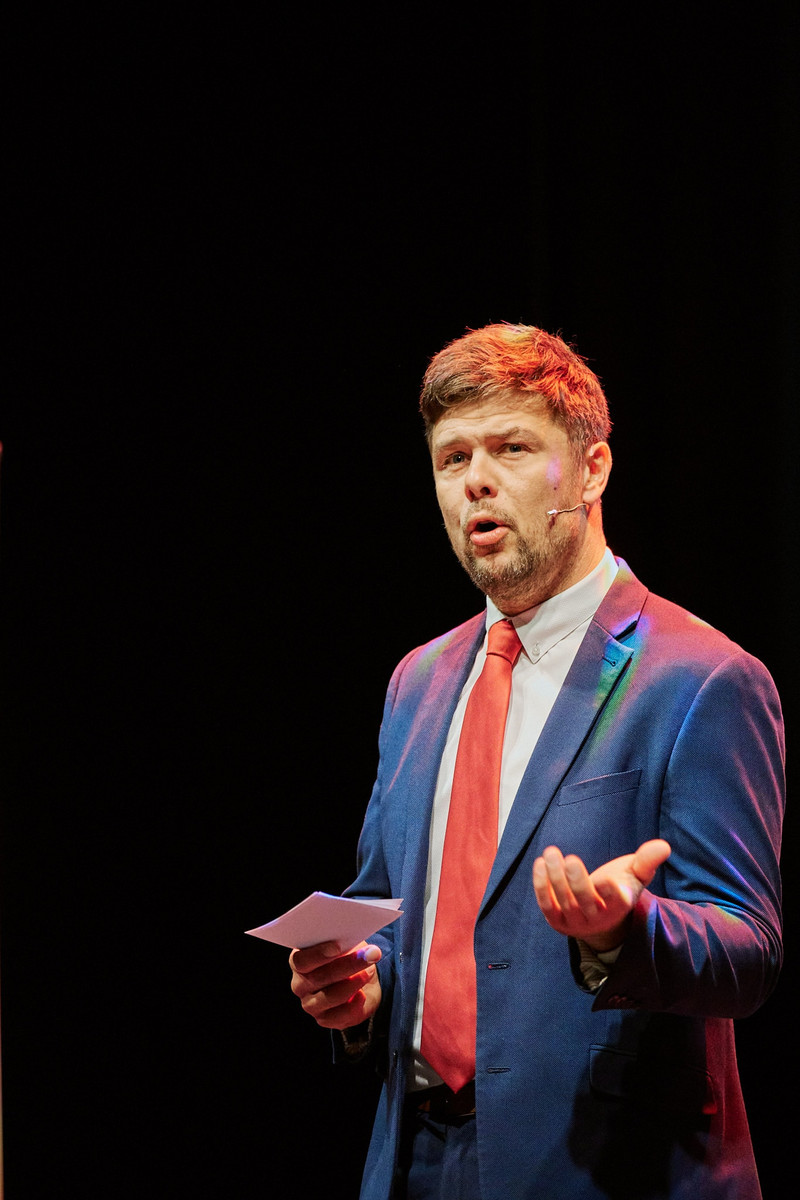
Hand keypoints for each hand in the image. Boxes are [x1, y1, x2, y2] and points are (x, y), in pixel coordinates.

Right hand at [289, 940, 382, 1029]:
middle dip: (347, 965)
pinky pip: (340, 1016)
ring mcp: (311, 1004)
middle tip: (370, 954)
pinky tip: (363, 994)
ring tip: (369, 971)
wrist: (360, 980)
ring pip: (330, 996)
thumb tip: (354, 934)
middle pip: (319, 977)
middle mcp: (300, 985)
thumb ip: (343, 940)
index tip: (339, 946)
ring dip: (354, 983)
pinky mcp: (325, 1020)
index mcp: (298, 962)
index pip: (301, 961)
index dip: (319, 954)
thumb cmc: (347, 956)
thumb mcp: (345, 943)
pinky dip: (355, 1004)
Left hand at [533, 839, 670, 951]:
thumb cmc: (619, 887)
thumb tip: (664, 846)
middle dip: (576, 881)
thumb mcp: (635, 875)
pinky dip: (541, 886)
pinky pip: (547, 905)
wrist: (600, 916)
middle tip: (569, 858)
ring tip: (551, 852)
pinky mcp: (557, 921)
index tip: (606, 878)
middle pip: (585, 901)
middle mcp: (598, 917)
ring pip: (564, 901)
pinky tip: (539, 863)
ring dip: (555, 877)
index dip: (610, 891)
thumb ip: (647, 861)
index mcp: (620, 906)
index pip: (616, 901)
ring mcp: (576, 922)